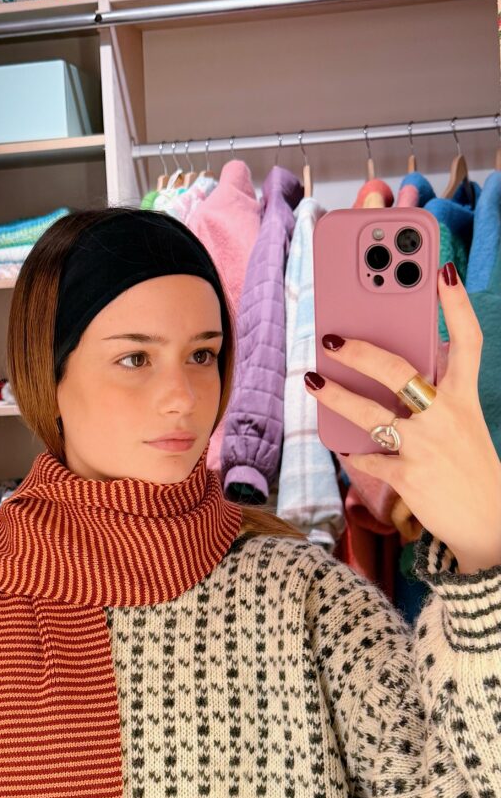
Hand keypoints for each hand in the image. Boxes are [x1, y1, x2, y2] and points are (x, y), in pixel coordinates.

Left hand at [304, 262, 500, 573]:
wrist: (489, 526)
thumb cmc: (470, 469)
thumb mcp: (465, 425)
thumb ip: (440, 396)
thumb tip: (408, 368)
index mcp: (465, 398)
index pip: (467, 341)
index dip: (456, 305)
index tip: (442, 270)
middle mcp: (446, 416)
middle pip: (398, 370)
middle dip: (360, 350)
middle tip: (332, 338)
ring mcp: (425, 447)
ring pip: (370, 414)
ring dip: (336, 396)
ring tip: (314, 381)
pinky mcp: (408, 477)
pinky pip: (369, 458)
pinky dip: (354, 452)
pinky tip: (342, 444)